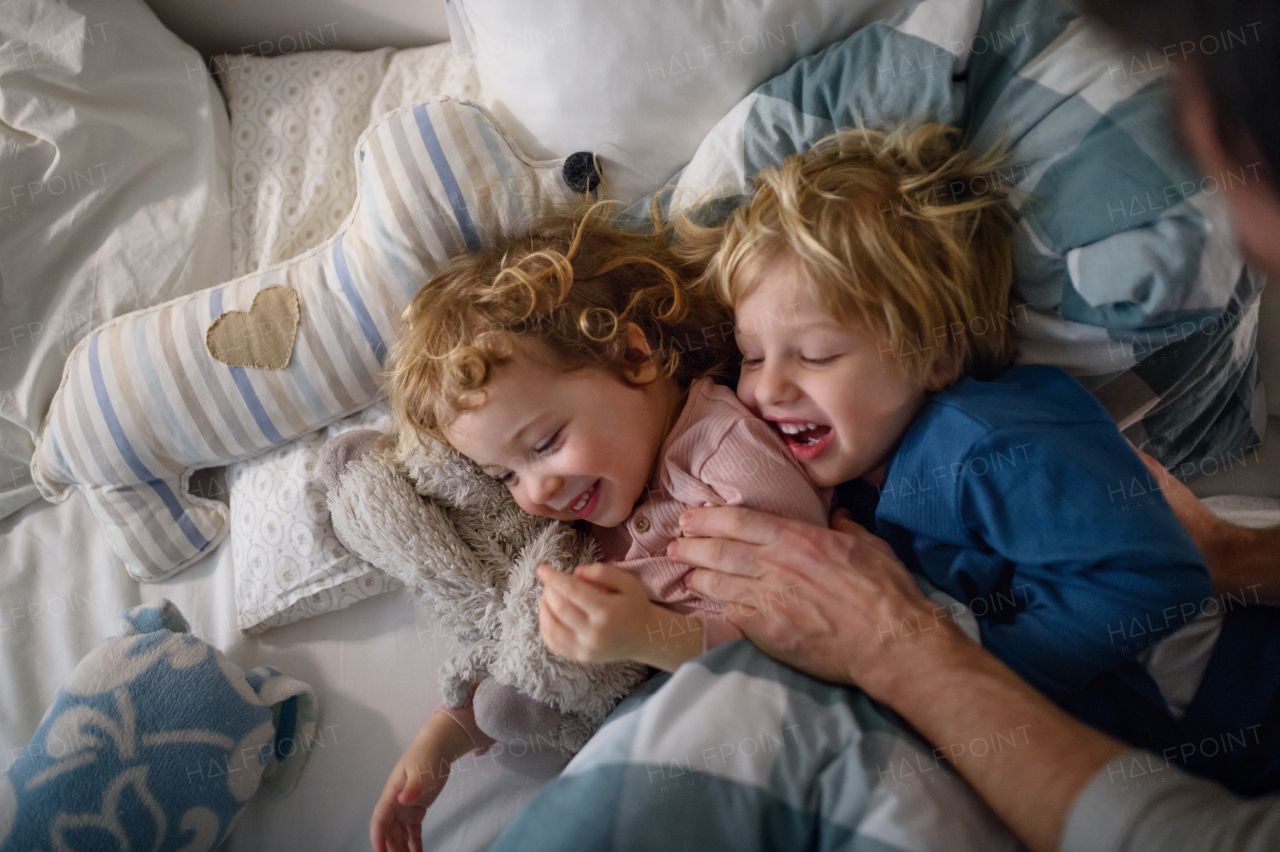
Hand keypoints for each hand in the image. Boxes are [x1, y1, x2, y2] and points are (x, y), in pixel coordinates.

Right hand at [370, 712, 471, 851]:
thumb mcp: (421, 770)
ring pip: (399, 834)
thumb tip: (402, 800)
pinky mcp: (416, 810)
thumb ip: (414, 786)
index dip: (377, 836)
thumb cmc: (426, 755)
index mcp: (392, 793)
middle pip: (389, 831)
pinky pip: (412, 832)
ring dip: (401, 848)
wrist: (437, 747)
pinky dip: (414, 844)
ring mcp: (404, 808)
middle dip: (391, 847)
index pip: (380, 818)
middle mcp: (395, 804)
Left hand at [536, 562, 662, 663]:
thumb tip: (575, 573)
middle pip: (559, 608)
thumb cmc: (635, 606)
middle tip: (551, 581)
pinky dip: (545, 627)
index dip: (553, 578)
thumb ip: (602, 572)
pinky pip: (553, 644)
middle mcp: (594, 633)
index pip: (571, 591)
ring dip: (543, 608)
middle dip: (549, 590)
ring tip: (548, 596)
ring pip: (551, 628)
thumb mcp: (627, 582)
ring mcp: (585, 648)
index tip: (542, 568)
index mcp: (606, 611)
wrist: (645, 637)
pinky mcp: (580, 657)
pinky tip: (549, 614)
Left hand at [673, 505, 968, 699]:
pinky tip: (714, 606)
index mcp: (797, 538)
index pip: (738, 521)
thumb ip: (845, 528)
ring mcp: (768, 599)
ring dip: (698, 577)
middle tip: (675, 545)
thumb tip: (837, 516)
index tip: (690, 518)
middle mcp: (775, 564)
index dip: (708, 518)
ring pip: (718, 583)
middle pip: (718, 550)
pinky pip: (733, 615)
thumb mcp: (869, 545)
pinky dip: (721, 608)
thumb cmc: (886, 591)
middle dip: (690, 546)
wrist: (891, 641)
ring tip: (687, 575)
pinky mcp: (767, 632)